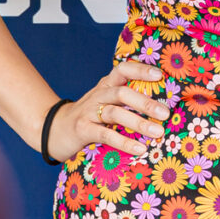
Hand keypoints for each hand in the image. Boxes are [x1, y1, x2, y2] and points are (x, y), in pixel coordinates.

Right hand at [48, 60, 165, 158]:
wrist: (53, 130)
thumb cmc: (89, 118)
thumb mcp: (106, 103)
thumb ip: (127, 101)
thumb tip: (162, 108)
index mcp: (106, 85)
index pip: (122, 69)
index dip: (140, 70)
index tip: (160, 75)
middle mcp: (98, 95)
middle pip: (122, 92)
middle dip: (145, 102)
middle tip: (166, 113)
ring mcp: (88, 112)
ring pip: (115, 112)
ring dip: (138, 122)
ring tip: (158, 132)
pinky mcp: (82, 130)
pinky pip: (104, 134)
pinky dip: (123, 141)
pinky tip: (139, 149)